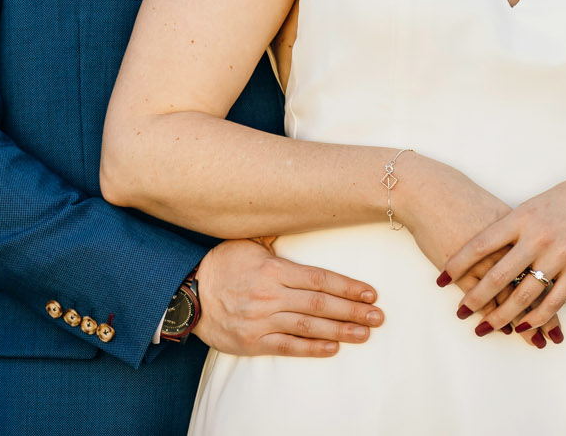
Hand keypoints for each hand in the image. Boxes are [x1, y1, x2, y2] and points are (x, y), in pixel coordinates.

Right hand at [190, 237, 383, 357]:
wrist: (187, 295)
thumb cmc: (221, 264)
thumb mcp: (247, 242)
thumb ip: (276, 238)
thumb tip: (302, 216)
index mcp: (274, 270)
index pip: (320, 279)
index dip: (348, 287)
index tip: (370, 293)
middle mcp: (271, 296)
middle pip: (321, 304)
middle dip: (353, 311)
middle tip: (378, 317)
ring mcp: (262, 321)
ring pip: (309, 327)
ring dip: (341, 331)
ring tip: (365, 334)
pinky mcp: (253, 342)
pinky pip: (288, 346)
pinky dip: (312, 348)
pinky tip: (334, 348)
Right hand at [397, 157, 565, 347]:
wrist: (430, 191)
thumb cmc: (464, 198)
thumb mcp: (499, 211)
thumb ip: (519, 231)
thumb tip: (538, 251)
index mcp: (524, 230)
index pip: (548, 265)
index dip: (559, 290)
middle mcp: (510, 247)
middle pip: (532, 287)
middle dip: (543, 317)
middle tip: (551, 339)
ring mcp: (486, 261)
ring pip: (507, 299)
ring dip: (516, 321)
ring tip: (530, 340)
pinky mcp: (463, 273)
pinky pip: (481, 300)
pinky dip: (490, 314)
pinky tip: (496, 327)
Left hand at [444, 165, 565, 335]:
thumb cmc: (565, 199)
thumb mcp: (532, 206)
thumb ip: (510, 227)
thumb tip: (481, 248)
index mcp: (521, 217)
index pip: (481, 244)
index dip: (458, 264)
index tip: (440, 279)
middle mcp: (537, 237)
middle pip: (499, 275)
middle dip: (476, 298)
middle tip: (460, 312)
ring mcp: (559, 255)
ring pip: (524, 294)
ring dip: (502, 315)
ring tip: (486, 327)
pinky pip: (553, 301)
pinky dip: (536, 318)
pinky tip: (522, 327)